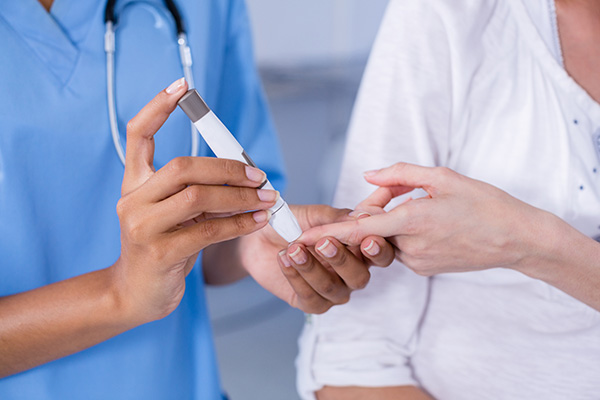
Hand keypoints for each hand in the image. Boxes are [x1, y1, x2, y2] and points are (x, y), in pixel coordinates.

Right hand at [112, 78, 278, 322]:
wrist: (136, 294)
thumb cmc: (162, 248)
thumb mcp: (175, 215)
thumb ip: (199, 192)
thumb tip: (245, 176)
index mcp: (134, 184)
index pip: (137, 134)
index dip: (157, 106)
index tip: (183, 86)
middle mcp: (132, 200)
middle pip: (183, 166)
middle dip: (228, 167)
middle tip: (259, 175)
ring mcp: (143, 226)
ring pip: (197, 197)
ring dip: (240, 196)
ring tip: (268, 198)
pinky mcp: (160, 252)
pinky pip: (208, 230)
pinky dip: (240, 223)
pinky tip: (258, 220)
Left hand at [240, 205, 394, 313]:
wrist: (260, 236)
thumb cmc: (293, 222)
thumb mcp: (315, 215)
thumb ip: (337, 218)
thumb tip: (361, 216)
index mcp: (359, 250)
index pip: (381, 255)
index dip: (378, 250)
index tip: (366, 240)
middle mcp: (351, 274)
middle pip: (359, 277)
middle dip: (341, 260)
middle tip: (323, 243)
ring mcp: (333, 291)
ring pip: (332, 288)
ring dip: (312, 267)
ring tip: (294, 248)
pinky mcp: (310, 303)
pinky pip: (310, 297)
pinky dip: (296, 277)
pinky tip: (285, 259)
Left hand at [300, 163, 549, 275]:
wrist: (516, 238)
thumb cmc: (483, 204)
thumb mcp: (443, 177)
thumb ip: (399, 175)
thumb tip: (367, 175)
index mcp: (411, 221)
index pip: (357, 229)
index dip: (326, 233)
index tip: (300, 238)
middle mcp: (409, 247)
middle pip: (373, 228)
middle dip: (374, 208)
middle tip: (398, 189)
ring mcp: (417, 262)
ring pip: (387, 238)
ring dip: (391, 221)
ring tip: (423, 204)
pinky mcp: (425, 269)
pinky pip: (401, 248)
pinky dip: (404, 233)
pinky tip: (431, 223)